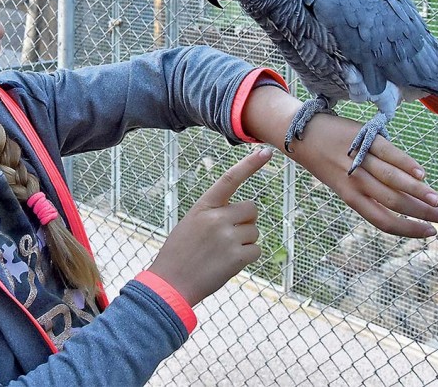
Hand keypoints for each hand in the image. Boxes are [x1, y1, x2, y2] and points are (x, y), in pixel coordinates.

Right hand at [148, 147, 271, 305]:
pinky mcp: (237, 257)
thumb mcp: (191, 224)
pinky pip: (256, 250)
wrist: (171, 284)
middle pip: (251, 209)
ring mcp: (228, 238)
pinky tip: (228, 263)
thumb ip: (214, 214)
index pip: (229, 179)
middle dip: (245, 221)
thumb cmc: (179, 254)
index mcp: (203, 207)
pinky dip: (247, 257)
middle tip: (228, 236)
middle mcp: (217, 218)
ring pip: (255, 231)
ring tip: (222, 253)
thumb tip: (244, 215)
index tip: (266, 152)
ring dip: (245, 241)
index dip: (249, 165)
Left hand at [242, 86, 437, 237]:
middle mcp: (355, 182)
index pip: (382, 220)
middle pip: (393, 202)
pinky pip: (389, 153)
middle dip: (422, 213)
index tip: (429, 233)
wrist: (301, 135)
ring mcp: (359, 160)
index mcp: (350, 197)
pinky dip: (407, 164)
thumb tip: (409, 199)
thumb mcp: (344, 184)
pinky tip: (422, 175)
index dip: (408, 230)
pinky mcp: (364, 138)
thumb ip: (371, 192)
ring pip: (393, 180)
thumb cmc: (327, 162)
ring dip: (419, 192)